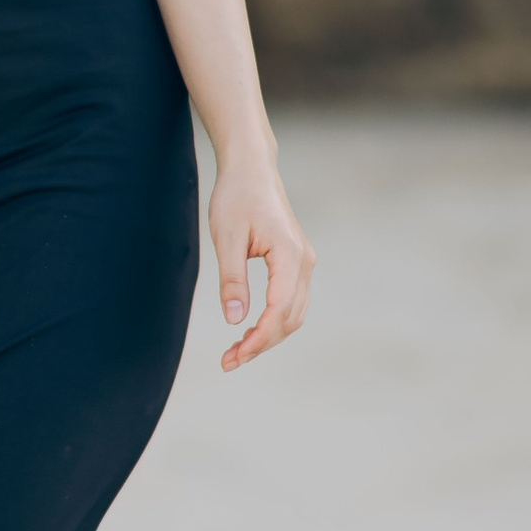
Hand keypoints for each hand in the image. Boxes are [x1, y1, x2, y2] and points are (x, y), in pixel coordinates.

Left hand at [208, 152, 312, 371]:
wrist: (252, 169)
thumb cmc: (236, 197)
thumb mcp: (226, 238)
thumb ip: (232, 279)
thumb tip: (235, 320)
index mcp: (289, 255)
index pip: (279, 310)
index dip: (258, 339)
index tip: (234, 357)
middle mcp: (304, 261)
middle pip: (289, 319)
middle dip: (261, 344)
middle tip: (228, 361)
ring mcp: (304, 262)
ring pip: (293, 314)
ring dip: (268, 337)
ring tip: (236, 352)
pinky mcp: (297, 262)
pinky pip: (291, 302)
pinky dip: (274, 322)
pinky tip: (250, 330)